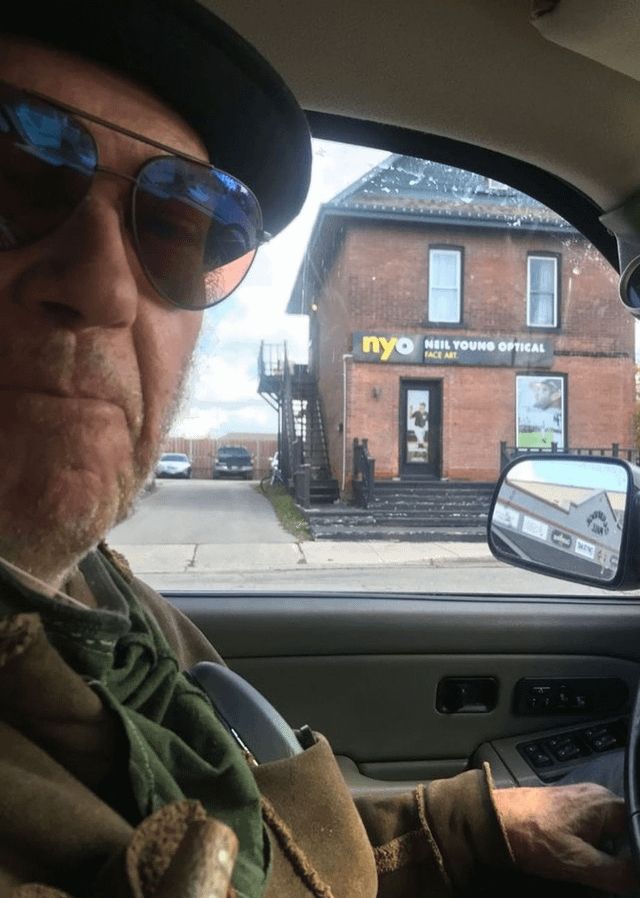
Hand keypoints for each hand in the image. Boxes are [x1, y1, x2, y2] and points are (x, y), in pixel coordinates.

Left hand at [493, 782, 635, 894]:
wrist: (492, 818)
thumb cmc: (534, 837)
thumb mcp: (580, 862)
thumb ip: (618, 873)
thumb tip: (638, 878)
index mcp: (607, 804)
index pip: (639, 828)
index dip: (636, 854)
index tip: (630, 873)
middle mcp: (597, 796)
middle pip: (625, 832)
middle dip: (621, 855)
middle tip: (606, 873)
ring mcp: (580, 799)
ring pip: (608, 832)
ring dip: (604, 852)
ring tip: (590, 866)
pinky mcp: (566, 807)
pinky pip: (591, 829)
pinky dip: (590, 845)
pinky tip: (578, 857)